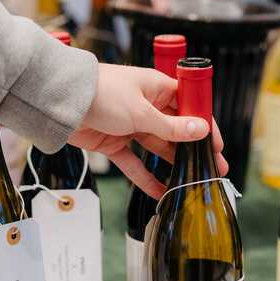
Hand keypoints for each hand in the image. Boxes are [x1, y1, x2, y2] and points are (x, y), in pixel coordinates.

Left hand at [68, 64, 227, 198]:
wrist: (61, 102)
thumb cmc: (102, 94)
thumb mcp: (142, 111)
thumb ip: (172, 127)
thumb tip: (202, 130)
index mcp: (157, 88)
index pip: (189, 106)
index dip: (205, 125)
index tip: (218, 145)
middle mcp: (146, 106)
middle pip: (176, 130)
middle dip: (195, 149)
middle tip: (214, 168)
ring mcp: (131, 125)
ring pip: (158, 148)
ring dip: (175, 164)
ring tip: (193, 181)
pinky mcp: (114, 143)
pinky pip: (135, 163)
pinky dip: (145, 177)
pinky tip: (160, 192)